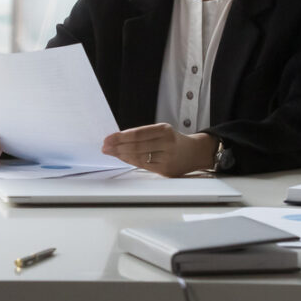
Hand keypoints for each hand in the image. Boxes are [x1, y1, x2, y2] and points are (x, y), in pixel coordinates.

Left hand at [102, 124, 216, 177]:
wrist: (194, 153)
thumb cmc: (174, 141)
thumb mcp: (161, 131)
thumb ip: (143, 134)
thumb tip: (118, 139)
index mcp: (164, 130)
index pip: (138, 134)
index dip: (120, 137)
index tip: (108, 138)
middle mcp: (167, 144)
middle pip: (136, 146)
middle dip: (117, 147)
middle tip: (105, 147)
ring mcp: (167, 158)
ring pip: (139, 157)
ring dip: (122, 155)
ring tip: (111, 153)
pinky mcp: (166, 171)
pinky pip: (144, 166)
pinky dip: (131, 162)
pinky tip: (123, 158)